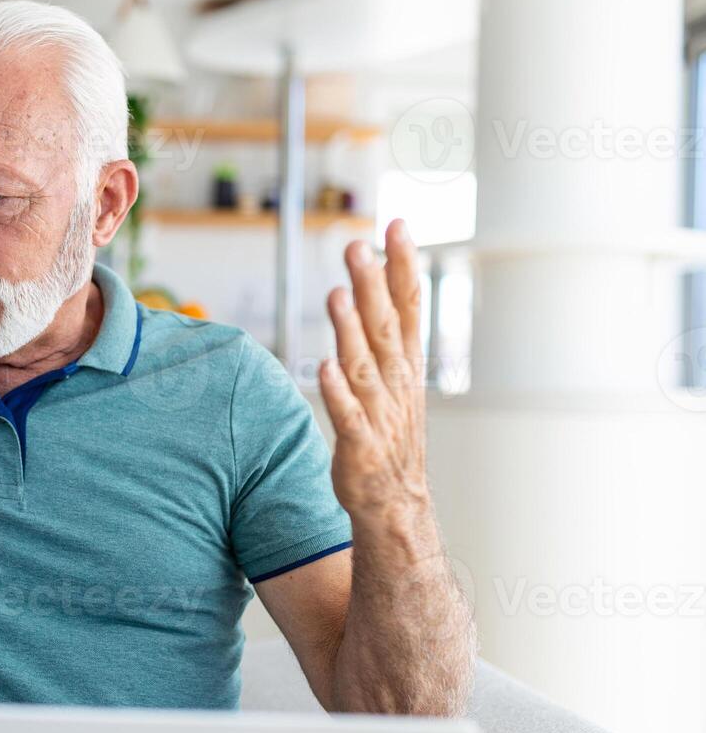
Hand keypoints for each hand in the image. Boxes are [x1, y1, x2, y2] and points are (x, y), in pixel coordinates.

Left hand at [318, 220, 433, 534]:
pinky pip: (348, 416)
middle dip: (373, 285)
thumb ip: (381, 335)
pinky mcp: (360, 447)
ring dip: (351, 331)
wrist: (396, 507)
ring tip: (338, 293)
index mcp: (405, 366)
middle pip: (384, 326)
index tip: (398, 225)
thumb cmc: (387, 439)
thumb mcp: (393, 381)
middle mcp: (396, 385)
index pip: (408, 306)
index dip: (403, 266)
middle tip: (359, 244)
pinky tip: (324, 367)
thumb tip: (365, 285)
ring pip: (364, 366)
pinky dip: (338, 393)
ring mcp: (379, 416)